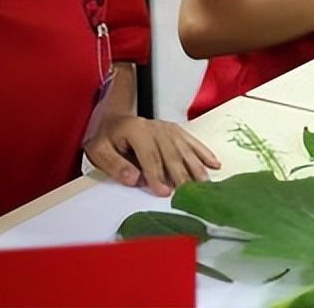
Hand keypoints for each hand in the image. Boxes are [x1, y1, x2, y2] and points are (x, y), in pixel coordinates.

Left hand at [84, 116, 220, 196]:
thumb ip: (115, 165)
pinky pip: (192, 142)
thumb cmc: (108, 139)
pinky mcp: (176, 131)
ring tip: (204, 183)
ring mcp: (167, 128)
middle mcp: (154, 127)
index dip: (157, 175)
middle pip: (171, 153)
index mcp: (135, 130)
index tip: (164, 192)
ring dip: (195, 166)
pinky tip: (214, 164)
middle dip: (180, 174)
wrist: (114, 121)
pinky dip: (204, 153)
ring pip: (184, 149)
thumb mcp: (99, 151)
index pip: (149, 155)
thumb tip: (134, 178)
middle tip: (188, 192)